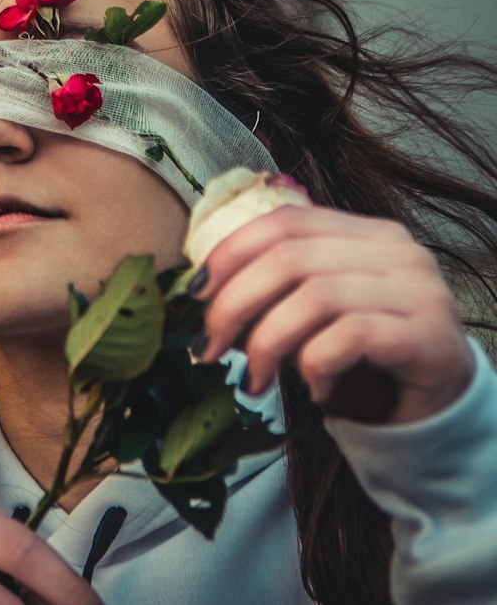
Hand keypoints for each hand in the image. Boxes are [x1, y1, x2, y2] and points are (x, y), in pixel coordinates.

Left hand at [192, 205, 474, 423]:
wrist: (442, 413)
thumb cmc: (367, 363)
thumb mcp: (315, 319)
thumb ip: (275, 296)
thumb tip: (201, 296)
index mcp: (366, 232)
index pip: (285, 221)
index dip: (231, 253)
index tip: (194, 295)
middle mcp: (397, 250)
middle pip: (291, 256)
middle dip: (235, 302)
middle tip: (208, 348)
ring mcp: (418, 290)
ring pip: (316, 296)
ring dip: (268, 342)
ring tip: (254, 380)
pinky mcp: (429, 336)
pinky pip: (350, 336)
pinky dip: (316, 365)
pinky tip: (315, 390)